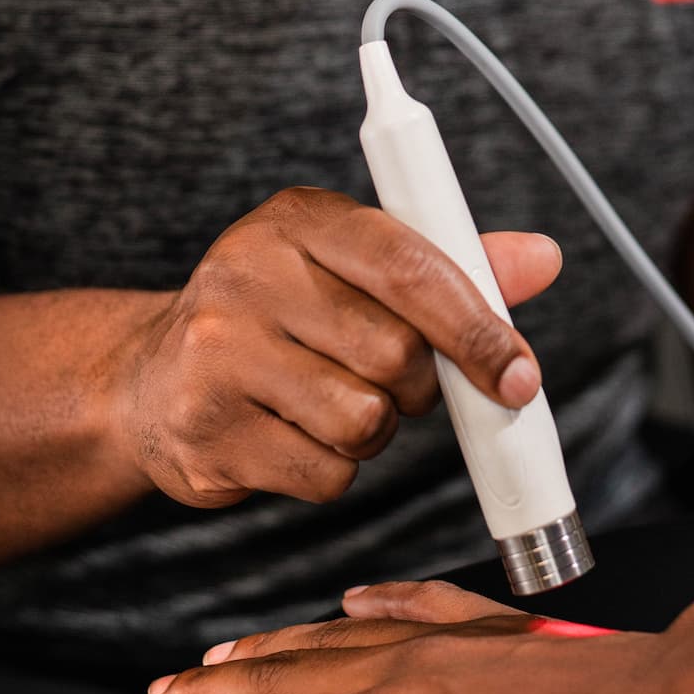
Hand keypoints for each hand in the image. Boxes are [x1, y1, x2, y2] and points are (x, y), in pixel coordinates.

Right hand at [112, 190, 560, 507]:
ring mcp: (218, 354)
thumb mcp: (352, 268)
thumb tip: (543, 258)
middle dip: (417, 385)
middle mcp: (248, 274)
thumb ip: (449, 265)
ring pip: (364, 420)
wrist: (149, 381)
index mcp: (298, 220)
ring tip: (333, 402)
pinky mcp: (206, 431)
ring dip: (373, 430)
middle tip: (393, 380)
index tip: (518, 373)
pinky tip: (294, 435)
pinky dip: (332, 469)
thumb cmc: (278, 316)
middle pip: (396, 354)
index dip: (477, 325)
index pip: (410, 266)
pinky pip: (325, 474)